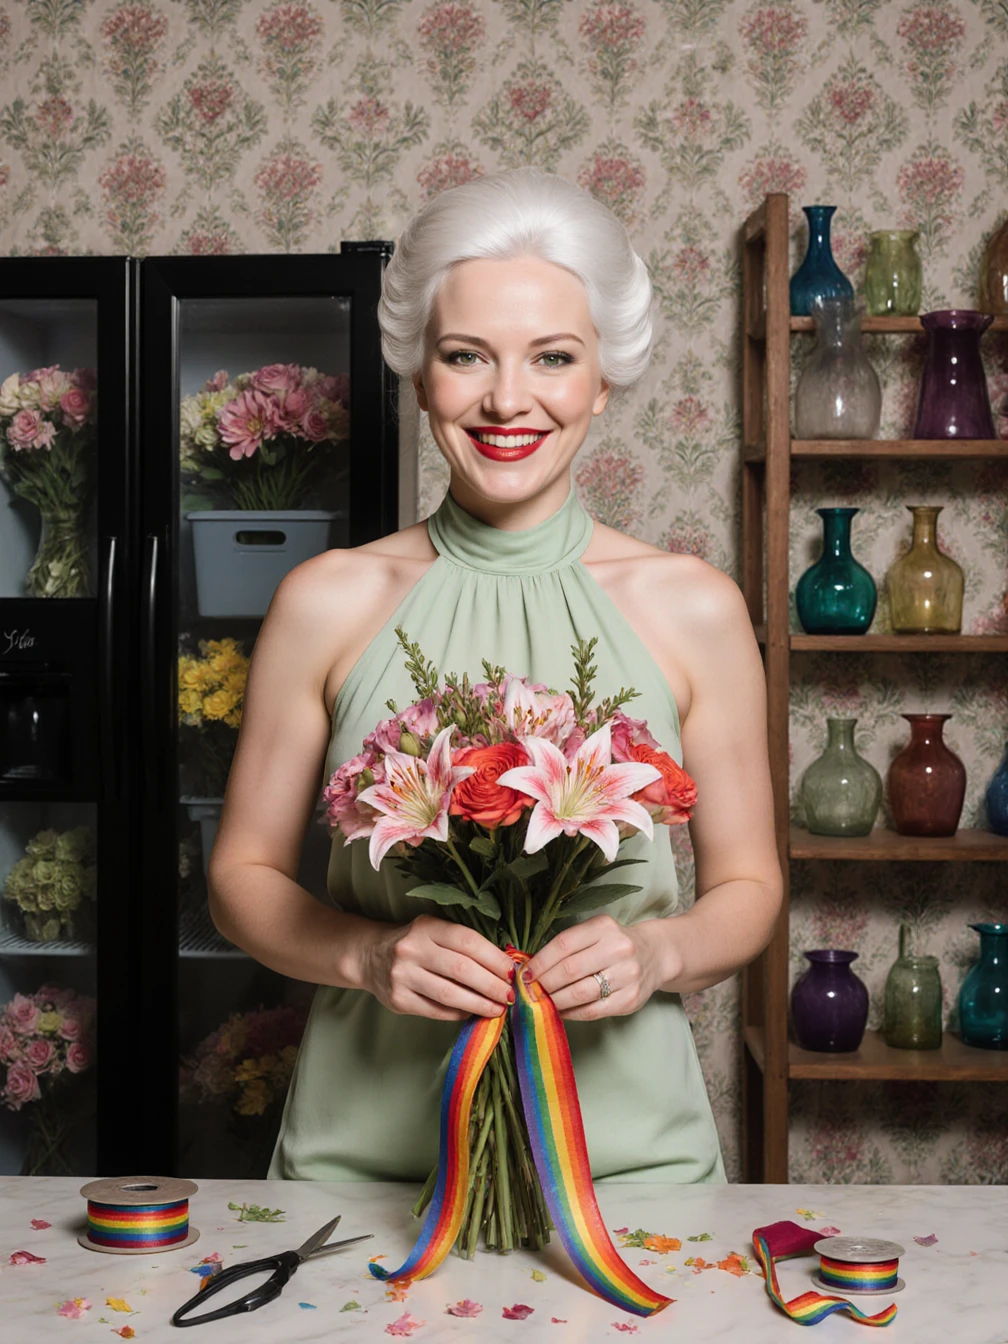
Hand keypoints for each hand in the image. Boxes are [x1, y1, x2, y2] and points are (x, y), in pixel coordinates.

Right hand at [364, 914, 515, 1021]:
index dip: (494, 958)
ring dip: (479, 1004)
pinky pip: (437, 1010)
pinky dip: (459, 1014)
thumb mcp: (434, 931)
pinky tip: (473, 1012)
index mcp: (426, 927)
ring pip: (450, 994)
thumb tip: (503, 966)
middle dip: (492, 985)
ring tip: (498, 1008)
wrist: (370, 955)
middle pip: (462, 970)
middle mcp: (412, 949)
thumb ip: (462, 944)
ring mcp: (403, 976)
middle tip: (510, 995)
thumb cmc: (415, 943)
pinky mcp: (398, 1000)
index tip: (512, 972)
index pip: (467, 942)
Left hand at [522, 915, 677, 1021]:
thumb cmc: (614, 943)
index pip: (564, 944)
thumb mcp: (595, 932)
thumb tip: (531, 968)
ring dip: (554, 1000)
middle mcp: (618, 949)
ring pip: (580, 993)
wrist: (655, 955)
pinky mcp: (630, 999)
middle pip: (570, 970)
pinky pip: (593, 1011)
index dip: (540, 961)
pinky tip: (560, 1011)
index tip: (524, 973)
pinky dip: (572, 1013)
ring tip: (540, 1003)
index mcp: (604, 927)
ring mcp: (626, 975)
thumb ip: (567, 946)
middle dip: (543, 983)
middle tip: (527, 992)